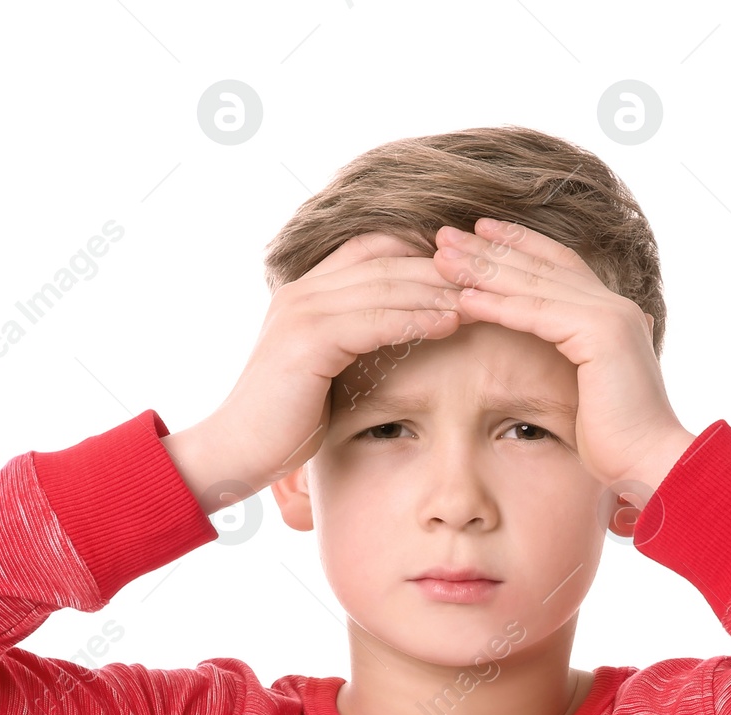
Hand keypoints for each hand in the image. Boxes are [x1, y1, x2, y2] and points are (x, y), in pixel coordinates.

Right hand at [162, 233, 468, 509]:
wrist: (235, 451)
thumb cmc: (283, 422)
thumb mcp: (325, 372)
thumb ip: (355, 345)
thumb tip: (402, 346)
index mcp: (308, 292)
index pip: (376, 247)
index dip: (426, 253)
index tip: (472, 271)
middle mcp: (304, 290)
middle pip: (389, 259)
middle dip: (444, 268)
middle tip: (495, 279)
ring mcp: (303, 310)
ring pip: (386, 283)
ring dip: (439, 288)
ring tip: (486, 298)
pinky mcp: (307, 340)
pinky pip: (374, 318)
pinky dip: (415, 318)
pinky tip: (451, 323)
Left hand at [432, 217, 696, 499]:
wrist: (651, 462)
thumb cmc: (618, 440)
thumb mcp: (590, 391)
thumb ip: (578, 364)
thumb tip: (566, 366)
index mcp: (612, 315)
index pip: (559, 265)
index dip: (518, 245)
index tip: (478, 233)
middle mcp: (614, 306)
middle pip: (541, 266)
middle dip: (490, 248)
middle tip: (443, 235)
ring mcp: (611, 317)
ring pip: (535, 284)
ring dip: (484, 269)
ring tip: (442, 258)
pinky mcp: (601, 336)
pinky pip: (537, 314)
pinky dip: (498, 306)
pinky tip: (463, 299)